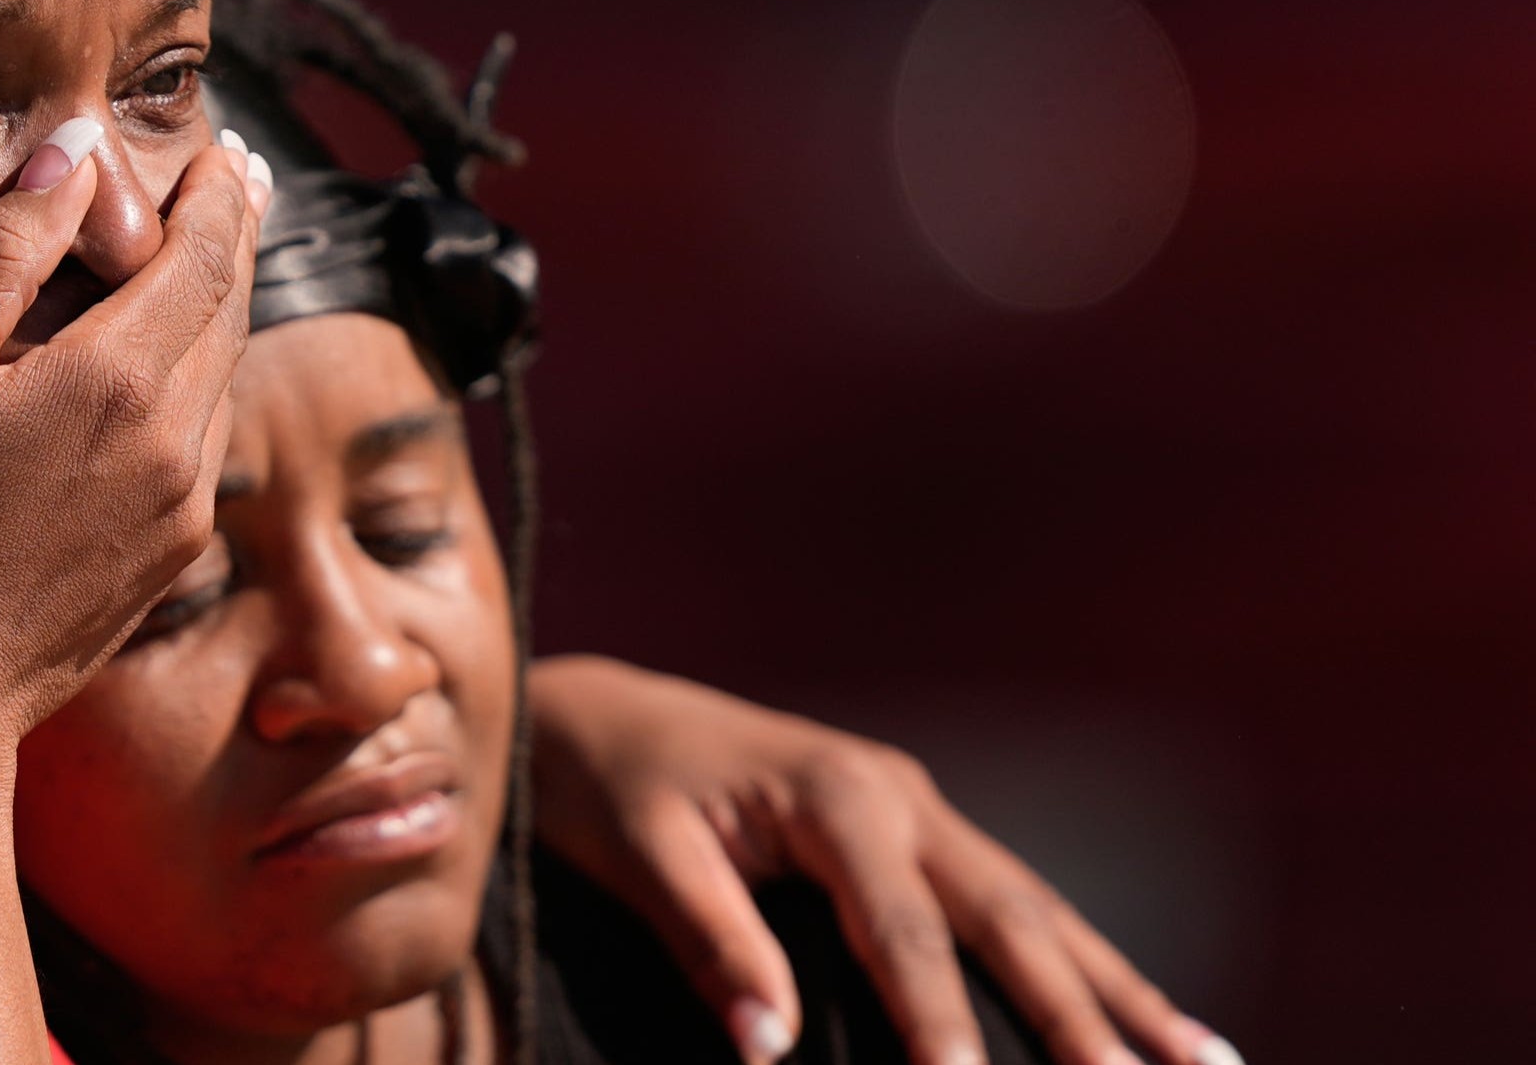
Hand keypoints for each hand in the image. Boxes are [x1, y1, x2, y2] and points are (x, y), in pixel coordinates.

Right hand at [0, 121, 266, 1064]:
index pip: (204, 253)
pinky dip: (200, 375)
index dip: (216, 191)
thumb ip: (7, 252)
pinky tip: (169, 365)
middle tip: (232, 174)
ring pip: (225, 372)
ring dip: (221, 304)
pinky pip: (204, 436)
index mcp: (119, 378)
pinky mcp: (174, 551)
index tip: (220, 145)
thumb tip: (73, 154)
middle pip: (231, 306)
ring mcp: (184, 502)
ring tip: (207, 252)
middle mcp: (176, 437)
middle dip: (233, 232)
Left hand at [522, 655, 1242, 1064]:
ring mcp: (919, 807)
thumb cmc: (608, 784)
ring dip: (1118, 990)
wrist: (595, 712)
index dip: (942, 1021)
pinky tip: (1147, 1021)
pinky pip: (1013, 905)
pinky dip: (1083, 963)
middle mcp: (899, 793)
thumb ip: (710, 942)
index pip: (905, 931)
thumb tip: (770, 1048)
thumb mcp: (641, 853)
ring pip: (1036, 911)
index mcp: (834, 794)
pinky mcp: (916, 829)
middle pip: (1008, 918)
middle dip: (1081, 1014)